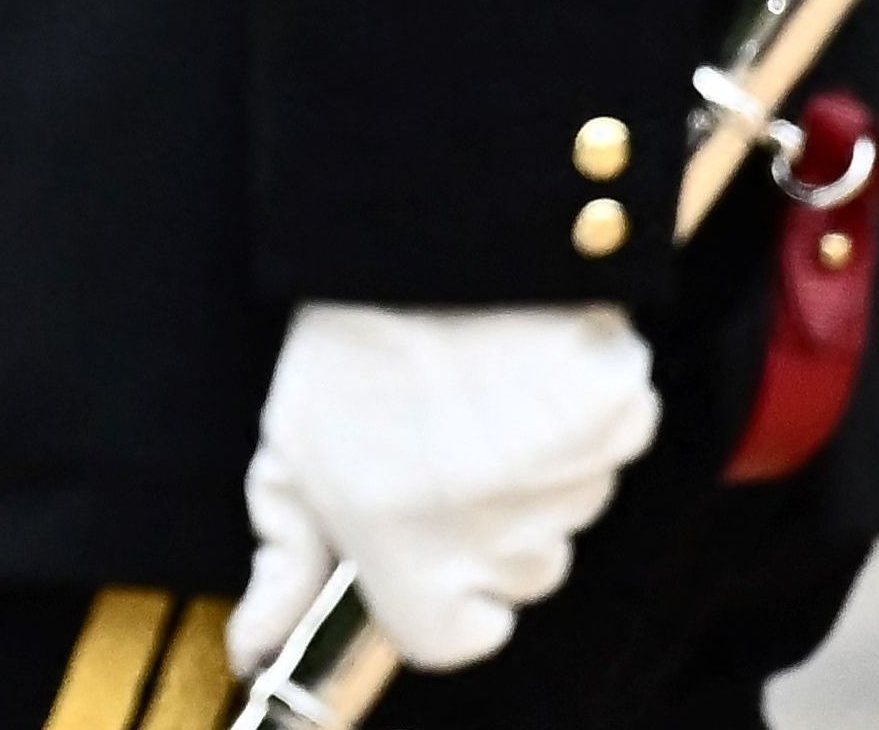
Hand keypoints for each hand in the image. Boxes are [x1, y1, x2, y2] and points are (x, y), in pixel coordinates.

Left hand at [229, 304, 658, 678]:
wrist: (425, 229)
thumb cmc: (348, 342)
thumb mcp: (287, 452)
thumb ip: (282, 563)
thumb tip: (256, 649)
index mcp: (407, 548)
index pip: (451, 640)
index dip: (437, 600)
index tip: (417, 548)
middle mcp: (495, 532)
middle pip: (515, 580)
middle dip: (483, 533)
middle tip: (438, 446)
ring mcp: (569, 480)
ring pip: (562, 520)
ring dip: (531, 479)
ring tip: (475, 397)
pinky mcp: (623, 421)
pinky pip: (608, 458)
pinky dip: (579, 427)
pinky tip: (525, 373)